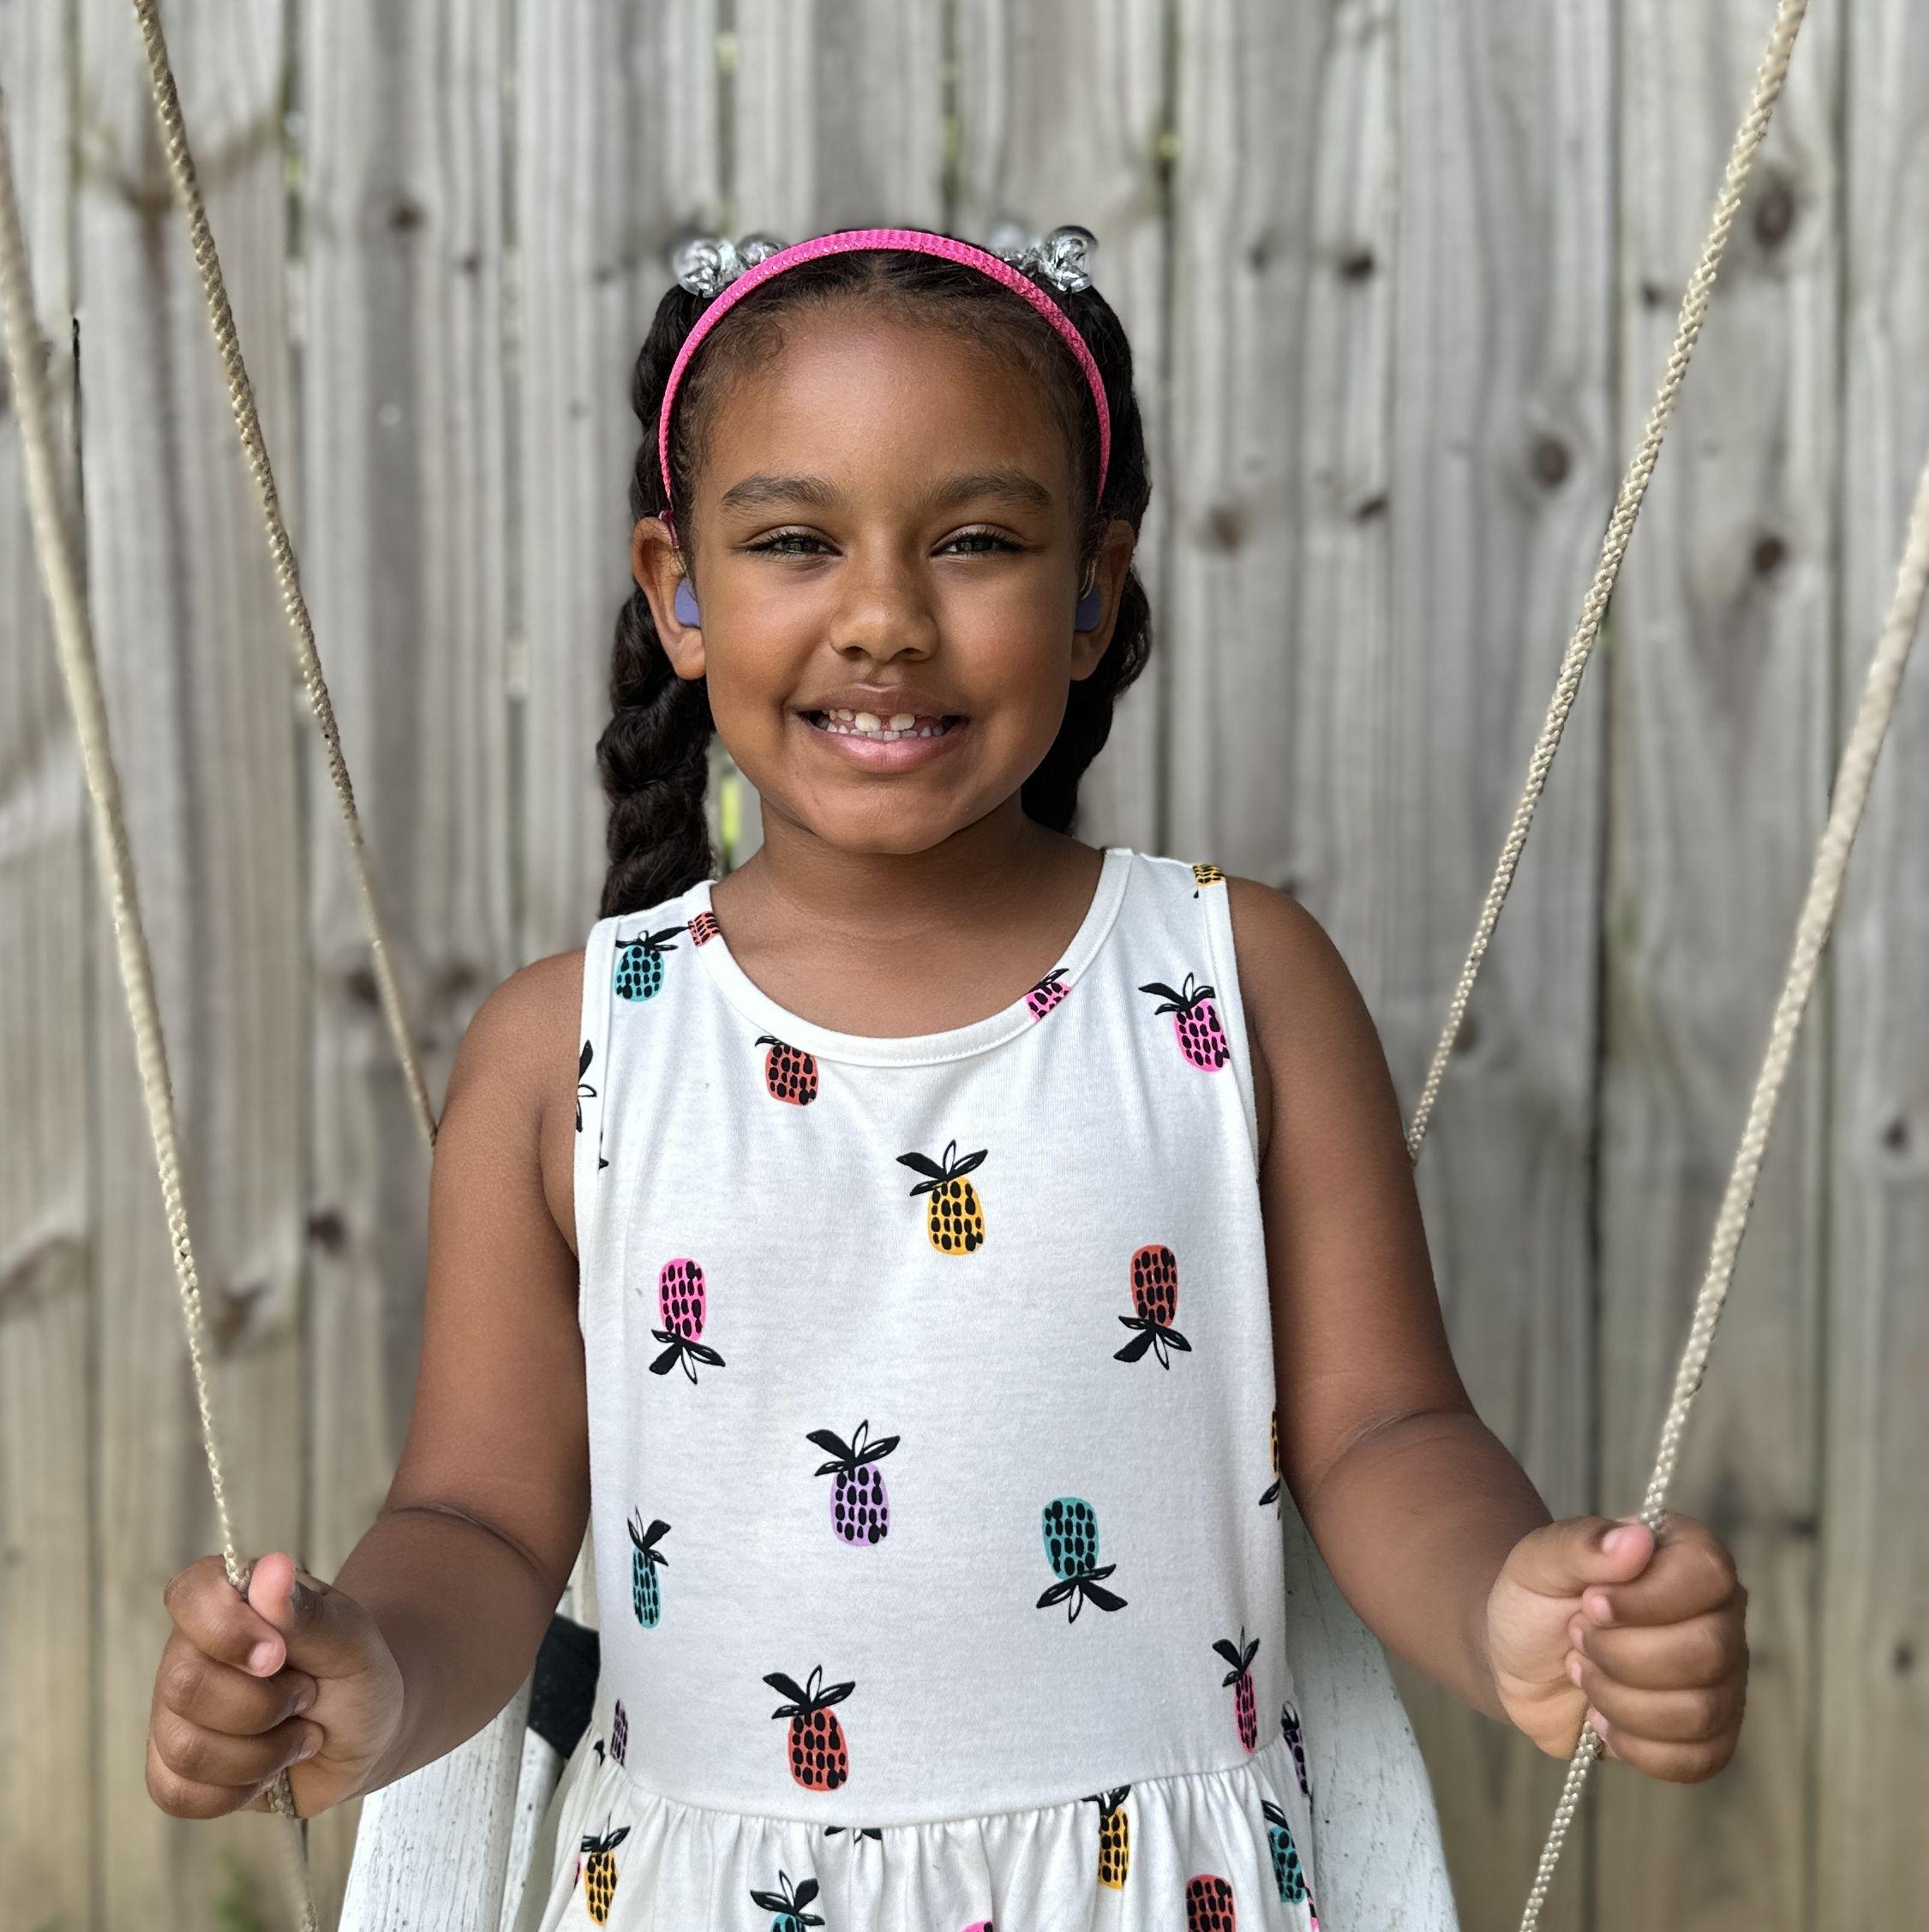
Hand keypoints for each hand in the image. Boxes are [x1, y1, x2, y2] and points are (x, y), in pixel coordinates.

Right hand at [147, 1550, 404, 1820]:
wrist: (363, 1733)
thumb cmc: (354, 1672)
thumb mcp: (349, 1639)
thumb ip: (306, 1611)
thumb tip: (273, 1569)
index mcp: (228, 1601)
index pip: (189, 1596)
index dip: (227, 1630)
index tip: (278, 1654)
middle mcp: (188, 1653)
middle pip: (184, 1685)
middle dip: (263, 1705)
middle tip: (308, 1695)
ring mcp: (174, 1714)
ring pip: (184, 1748)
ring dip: (262, 1753)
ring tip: (300, 1734)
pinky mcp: (173, 1770)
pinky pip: (177, 1792)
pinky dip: (238, 1790)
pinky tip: (271, 1770)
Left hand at [1484, 1512, 1747, 1781]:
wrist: (1518, 1659)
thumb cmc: (1535, 1598)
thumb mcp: (1539, 1560)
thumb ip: (1581, 1543)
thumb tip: (1637, 1538)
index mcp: (1686, 1557)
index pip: (1709, 1574)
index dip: (1647, 1599)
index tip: (1590, 1603)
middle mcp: (1718, 1615)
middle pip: (1707, 1652)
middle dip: (1620, 1654)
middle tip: (1577, 1637)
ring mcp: (1721, 1678)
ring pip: (1700, 1711)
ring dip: (1619, 1699)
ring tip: (1583, 1673)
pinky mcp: (1709, 1734)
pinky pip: (1697, 1759)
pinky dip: (1634, 1744)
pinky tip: (1601, 1719)